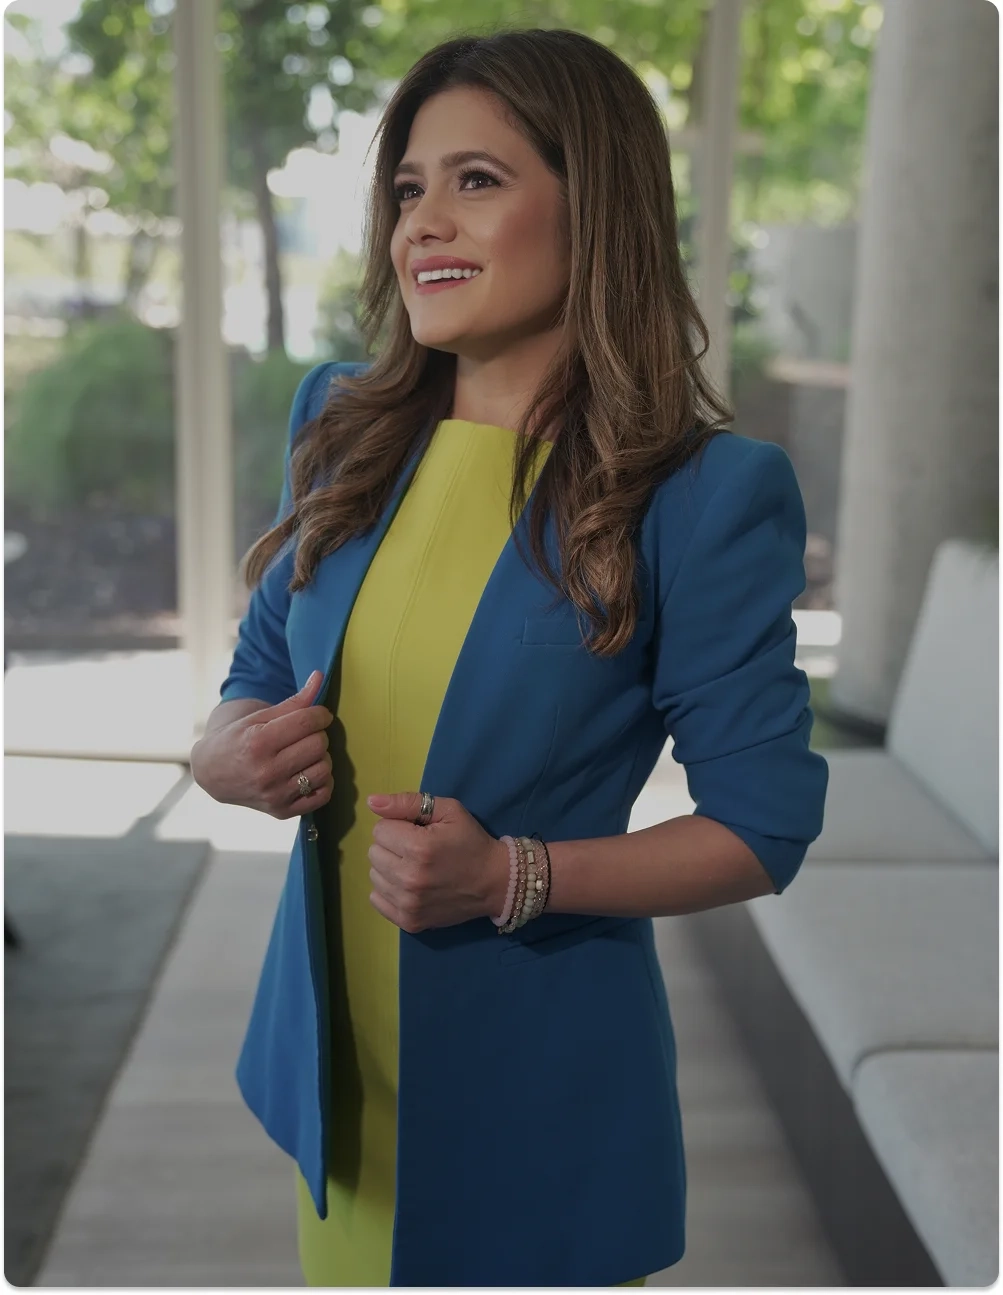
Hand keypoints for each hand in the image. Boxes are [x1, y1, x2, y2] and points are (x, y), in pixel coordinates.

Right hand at [192, 671, 333, 817]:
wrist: (213, 773)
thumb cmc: (238, 738)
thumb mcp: (260, 716)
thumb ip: (295, 701)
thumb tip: (320, 676)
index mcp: (258, 743)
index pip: (308, 722)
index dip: (320, 714)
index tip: (317, 715)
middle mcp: (266, 773)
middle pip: (318, 745)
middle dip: (318, 734)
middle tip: (306, 734)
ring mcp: (274, 795)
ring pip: (325, 769)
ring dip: (320, 757)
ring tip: (305, 753)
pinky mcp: (282, 812)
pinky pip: (323, 795)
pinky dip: (322, 781)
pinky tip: (307, 771)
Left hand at [365, 791, 510, 931]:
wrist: (494, 882)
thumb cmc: (471, 841)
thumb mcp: (448, 811)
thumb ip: (407, 803)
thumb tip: (372, 802)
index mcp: (419, 847)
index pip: (380, 830)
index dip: (398, 827)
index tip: (417, 832)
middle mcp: (409, 878)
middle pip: (374, 853)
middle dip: (392, 846)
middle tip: (417, 850)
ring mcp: (408, 903)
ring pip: (374, 875)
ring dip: (389, 868)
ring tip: (415, 868)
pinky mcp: (409, 921)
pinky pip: (376, 899)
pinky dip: (389, 890)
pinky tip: (409, 886)